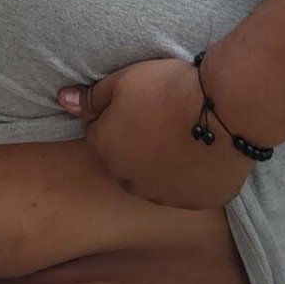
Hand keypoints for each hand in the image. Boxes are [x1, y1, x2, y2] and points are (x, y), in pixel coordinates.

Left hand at [56, 57, 254, 209]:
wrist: (223, 109)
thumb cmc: (167, 89)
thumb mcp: (121, 81)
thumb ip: (90, 97)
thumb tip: (61, 100)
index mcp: (106, 151)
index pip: (99, 135)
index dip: (116, 117)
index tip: (138, 104)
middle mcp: (130, 181)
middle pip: (126, 161)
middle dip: (137, 143)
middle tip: (162, 116)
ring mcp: (166, 196)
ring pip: (157, 179)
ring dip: (164, 162)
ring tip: (185, 133)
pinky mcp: (199, 201)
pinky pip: (189, 189)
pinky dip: (193, 174)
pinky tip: (204, 151)